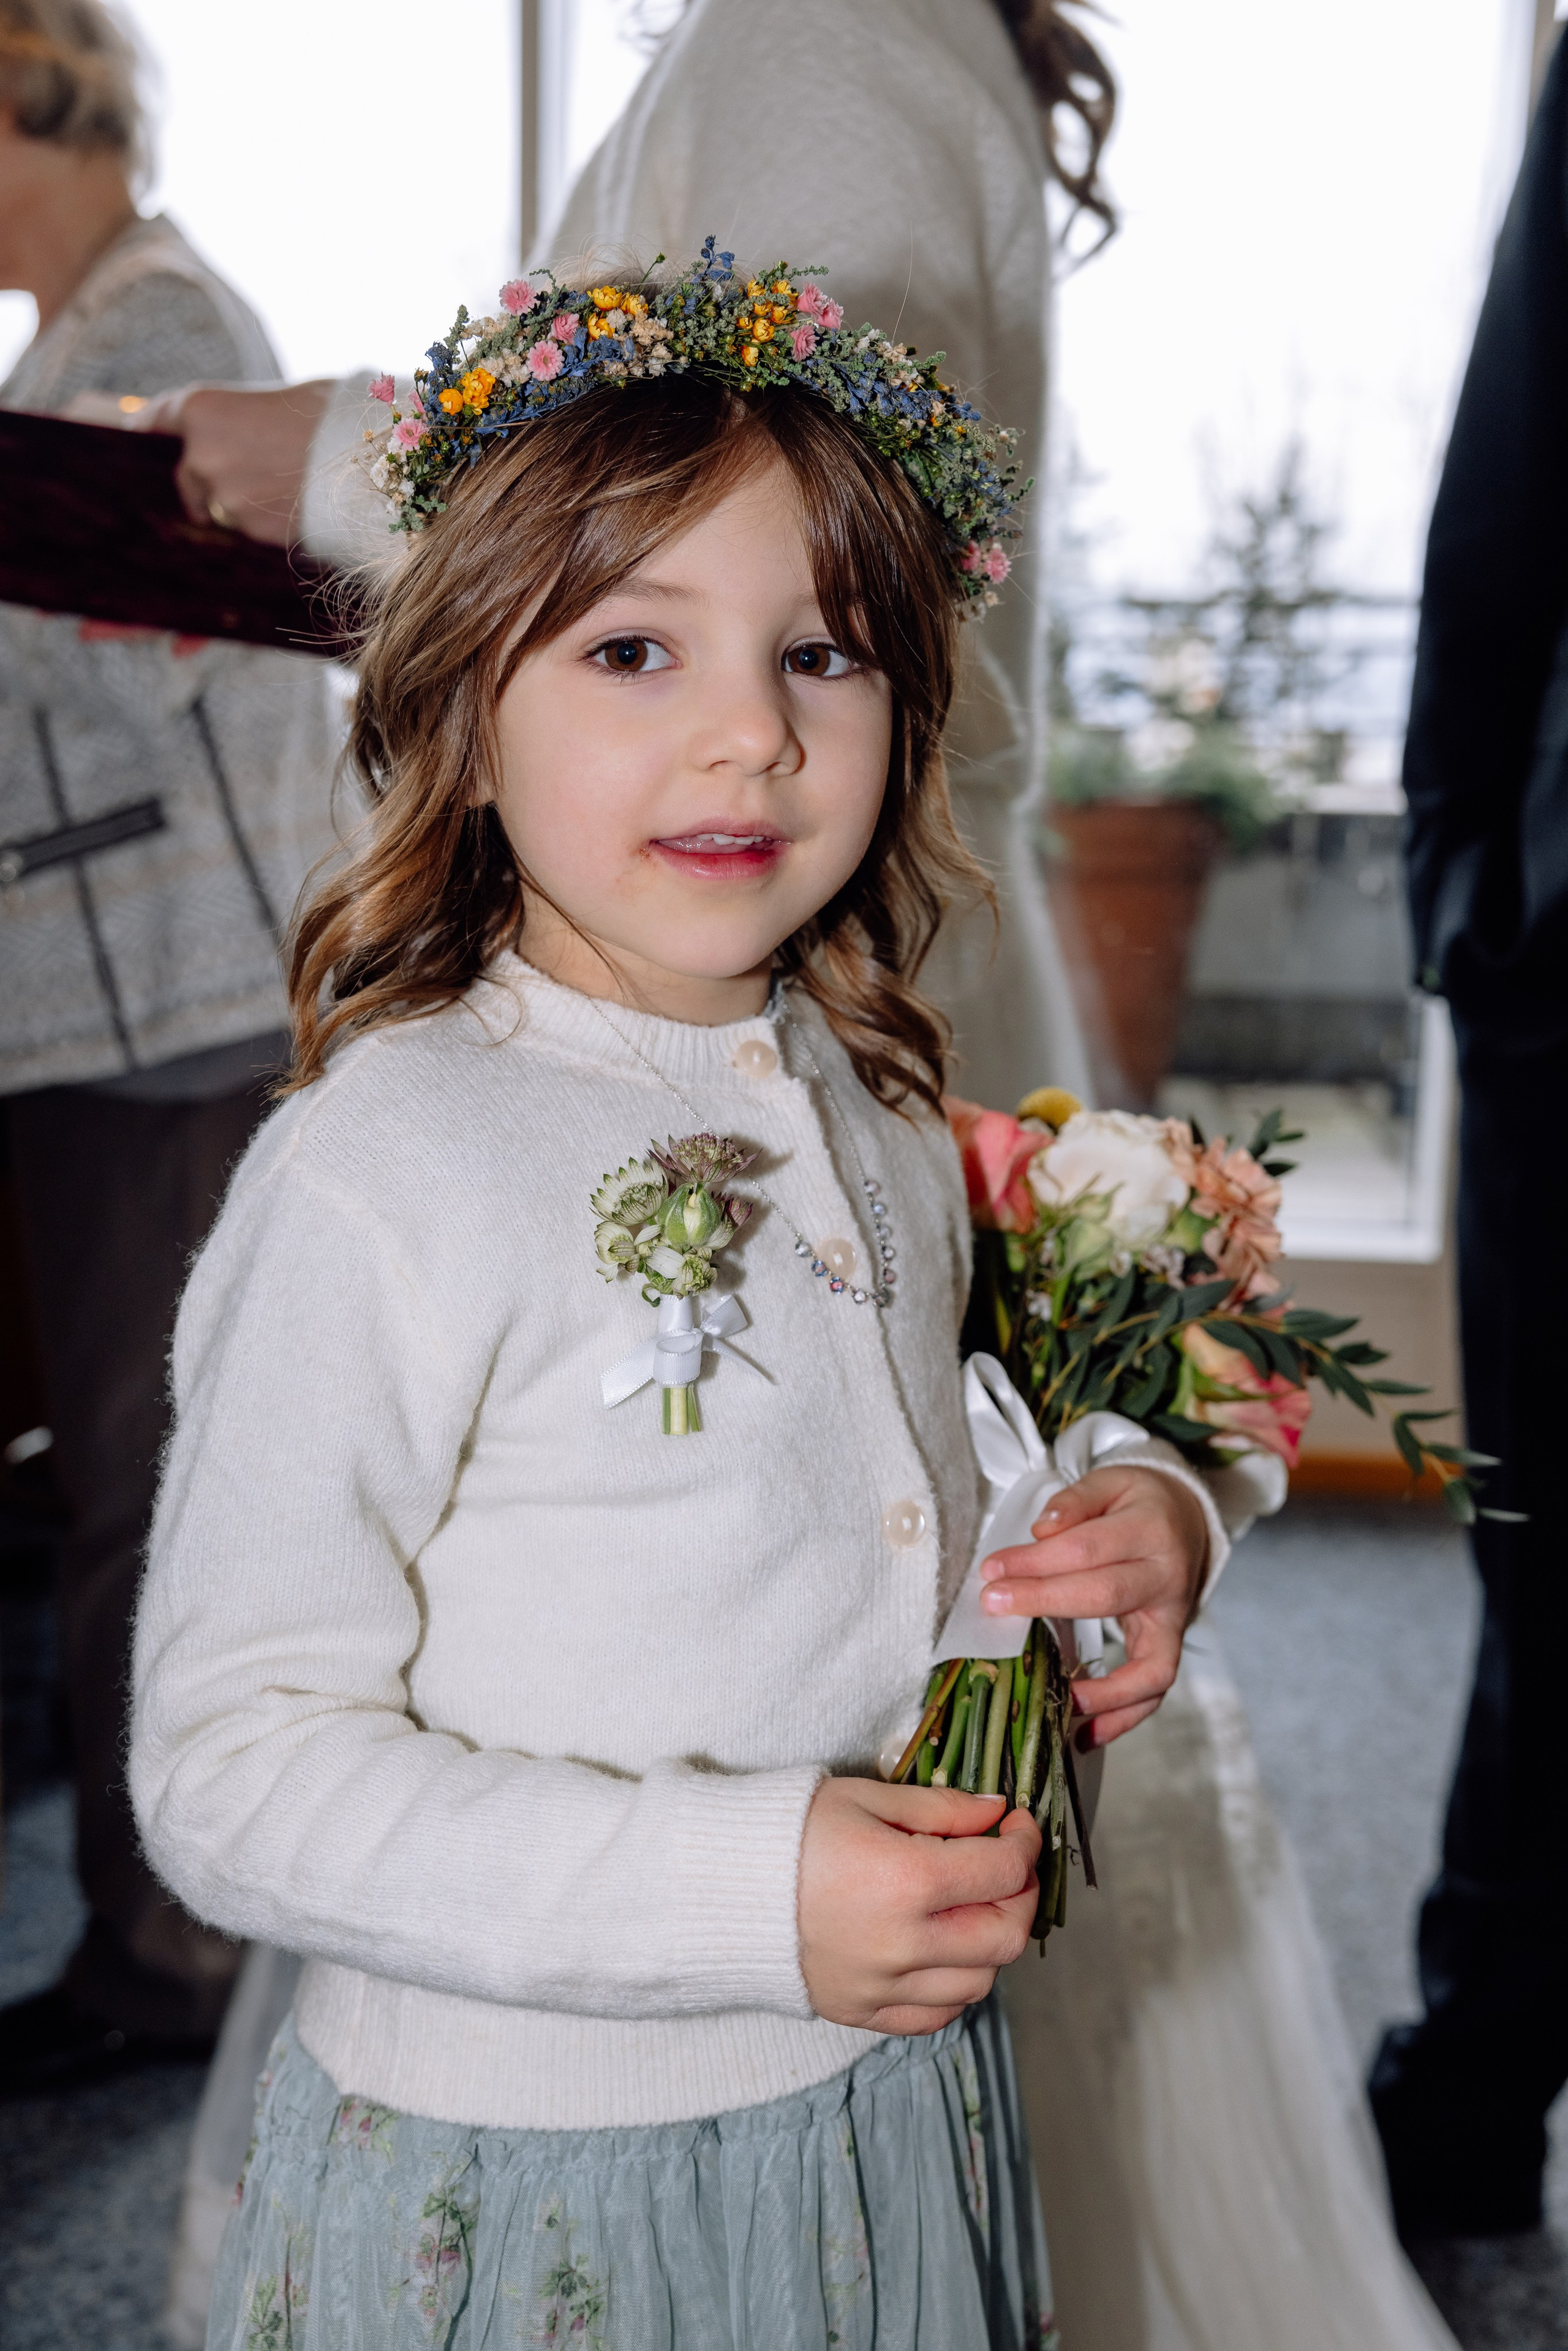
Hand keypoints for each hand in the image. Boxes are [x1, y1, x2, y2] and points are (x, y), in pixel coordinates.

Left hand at [129, 380, 334, 543]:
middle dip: (203, 481)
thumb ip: (241, 419)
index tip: (142, 441)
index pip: (153, 422)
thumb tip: (234, 435)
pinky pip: (250, 529)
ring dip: (242, 502)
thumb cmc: (334, 415)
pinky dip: (266, 523)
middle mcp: (200, 456)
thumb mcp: (280, 399)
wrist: (375, 457)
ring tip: (285, 487)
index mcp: (201, 409)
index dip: (148, 434)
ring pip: (220, 507)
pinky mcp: (253, 532)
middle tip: (235, 477)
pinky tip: (296, 506)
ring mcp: (225, 500)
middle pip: (185, 476)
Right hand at [798, 1778, 1040, 2034]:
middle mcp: (902, 1945)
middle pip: (1005, 1936)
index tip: (1017, 1826)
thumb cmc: (792, 1830)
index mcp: (906, 1881)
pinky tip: (943, 1951)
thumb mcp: (867, 1798)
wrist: (721, 1885)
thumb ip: (942, 1808)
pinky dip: (955, 1986)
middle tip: (1007, 1867)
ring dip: (991, 1941)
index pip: (1003, 1871)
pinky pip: (937, 2015)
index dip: (1024, 1843)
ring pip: (980, 1982)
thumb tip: (998, 1813)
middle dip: (1021, 1895)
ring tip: (972, 1907)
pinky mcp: (862, 2012)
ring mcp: (882, 1987)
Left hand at [978, 1465, 1208, 1746]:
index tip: (991, 1571)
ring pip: (1147, 1663)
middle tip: (995, 1606)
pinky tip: (1085, 1735)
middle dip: (1044, 1602)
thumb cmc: (1136, 1504)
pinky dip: (1123, 1719)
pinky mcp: (1169, 1646)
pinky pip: (1154, 1691)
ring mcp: (1173, 1619)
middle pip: (1105, 1595)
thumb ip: (1075, 1501)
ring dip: (1100, 1690)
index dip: (1037, 1560)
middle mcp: (1168, 1578)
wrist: (1187, 1520)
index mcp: (1150, 1530)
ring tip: (1053, 1697)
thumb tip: (1042, 1530)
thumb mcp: (1109, 1482)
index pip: (1086, 1549)